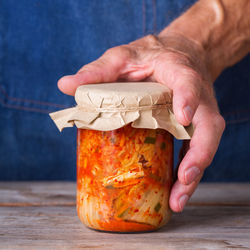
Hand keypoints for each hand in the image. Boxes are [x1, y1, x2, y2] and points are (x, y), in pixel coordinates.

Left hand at [58, 33, 224, 211]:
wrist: (177, 55)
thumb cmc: (149, 56)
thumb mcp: (122, 57)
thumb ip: (98, 70)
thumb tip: (65, 85)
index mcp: (178, 71)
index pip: (189, 84)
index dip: (189, 99)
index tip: (182, 117)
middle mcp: (197, 95)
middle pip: (208, 125)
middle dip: (199, 154)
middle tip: (183, 179)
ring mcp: (198, 113)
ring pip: (206, 143)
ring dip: (194, 173)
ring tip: (177, 199)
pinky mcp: (194, 126)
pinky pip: (196, 149)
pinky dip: (188, 171)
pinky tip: (174, 190)